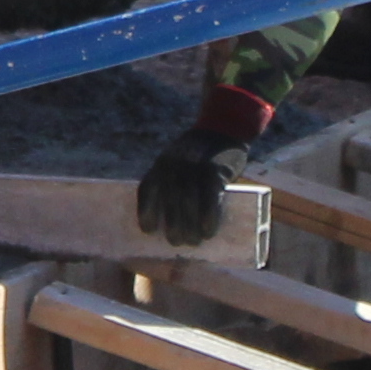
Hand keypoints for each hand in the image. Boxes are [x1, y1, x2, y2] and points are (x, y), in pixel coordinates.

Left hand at [134, 84, 273, 246]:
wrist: (225, 127)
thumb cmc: (202, 154)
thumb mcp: (180, 161)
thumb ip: (176, 184)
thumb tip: (178, 222)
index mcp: (162, 163)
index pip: (147, 189)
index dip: (145, 211)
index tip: (148, 230)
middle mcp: (174, 164)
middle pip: (169, 201)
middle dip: (172, 225)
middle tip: (176, 242)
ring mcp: (195, 167)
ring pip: (188, 202)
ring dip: (190, 227)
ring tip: (193, 241)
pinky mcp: (215, 171)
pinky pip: (210, 198)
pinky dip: (209, 217)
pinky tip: (208, 231)